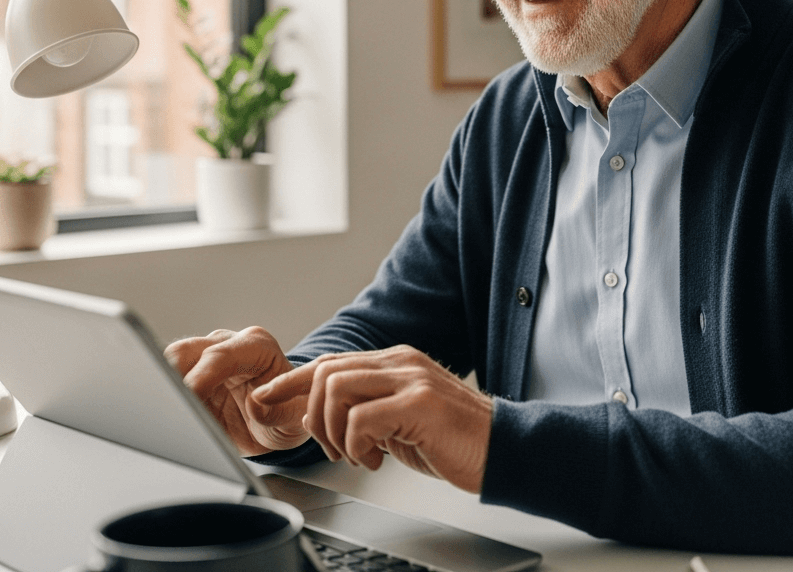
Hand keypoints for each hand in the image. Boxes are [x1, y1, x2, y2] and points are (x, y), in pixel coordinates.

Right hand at [164, 326, 310, 456]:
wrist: (281, 420)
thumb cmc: (290, 411)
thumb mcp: (295, 416)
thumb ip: (278, 410)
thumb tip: (255, 403)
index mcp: (257, 346)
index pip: (219, 357)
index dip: (199, 380)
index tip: (188, 405)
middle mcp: (228, 345)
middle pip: (184, 352)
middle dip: (170, 379)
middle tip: (170, 413)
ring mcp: (205, 360)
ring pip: (168, 364)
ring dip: (164, 390)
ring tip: (170, 420)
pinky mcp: (190, 379)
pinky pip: (166, 385)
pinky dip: (164, 401)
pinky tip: (168, 421)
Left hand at [252, 345, 493, 493]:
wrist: (501, 448)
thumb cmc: (451, 439)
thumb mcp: (398, 421)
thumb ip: (362, 411)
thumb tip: (314, 415)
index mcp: (394, 361)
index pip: (330, 362)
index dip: (291, 381)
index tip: (264, 398)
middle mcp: (400, 361)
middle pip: (326, 372)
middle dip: (312, 416)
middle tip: (333, 450)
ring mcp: (411, 378)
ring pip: (337, 389)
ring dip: (334, 432)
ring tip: (358, 456)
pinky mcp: (420, 403)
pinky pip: (361, 419)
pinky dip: (356, 445)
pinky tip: (377, 459)